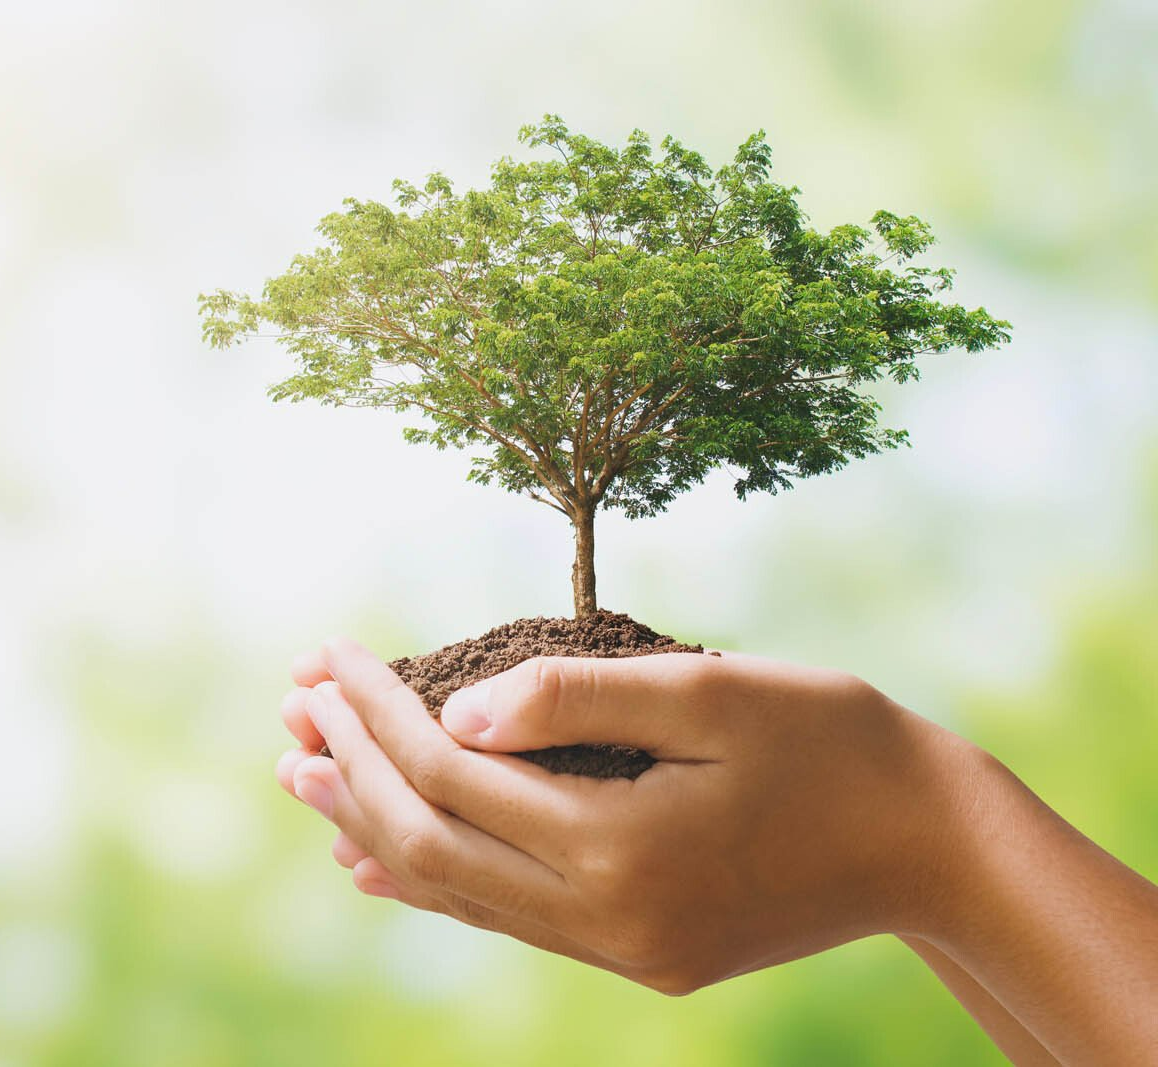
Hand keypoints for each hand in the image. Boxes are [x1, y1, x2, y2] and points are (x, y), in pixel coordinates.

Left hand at [277, 638, 970, 992]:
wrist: (925, 841)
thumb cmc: (829, 743)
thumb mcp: (709, 691)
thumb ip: (577, 697)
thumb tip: (457, 705)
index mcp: (622, 849)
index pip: (453, 773)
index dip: (378, 711)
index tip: (329, 655)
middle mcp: (608, 920)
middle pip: (433, 842)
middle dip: (352, 770)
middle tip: (290, 710)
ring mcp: (621, 949)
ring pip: (459, 890)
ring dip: (373, 825)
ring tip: (306, 775)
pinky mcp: (640, 950)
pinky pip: (507, 919)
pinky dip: (435, 879)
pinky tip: (378, 860)